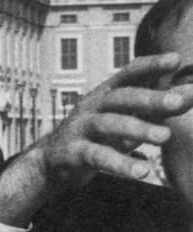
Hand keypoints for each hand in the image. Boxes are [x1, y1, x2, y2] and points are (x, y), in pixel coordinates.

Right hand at [0, 52, 192, 226]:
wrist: (52, 162)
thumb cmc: (98, 135)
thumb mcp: (127, 117)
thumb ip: (158, 107)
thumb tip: (191, 94)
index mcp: (107, 93)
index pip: (129, 73)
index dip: (151, 65)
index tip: (175, 60)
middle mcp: (92, 106)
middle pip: (122, 97)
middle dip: (150, 98)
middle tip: (177, 102)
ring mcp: (80, 128)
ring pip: (110, 124)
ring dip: (138, 129)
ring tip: (165, 137)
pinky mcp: (72, 153)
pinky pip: (98, 157)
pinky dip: (121, 164)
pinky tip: (143, 172)